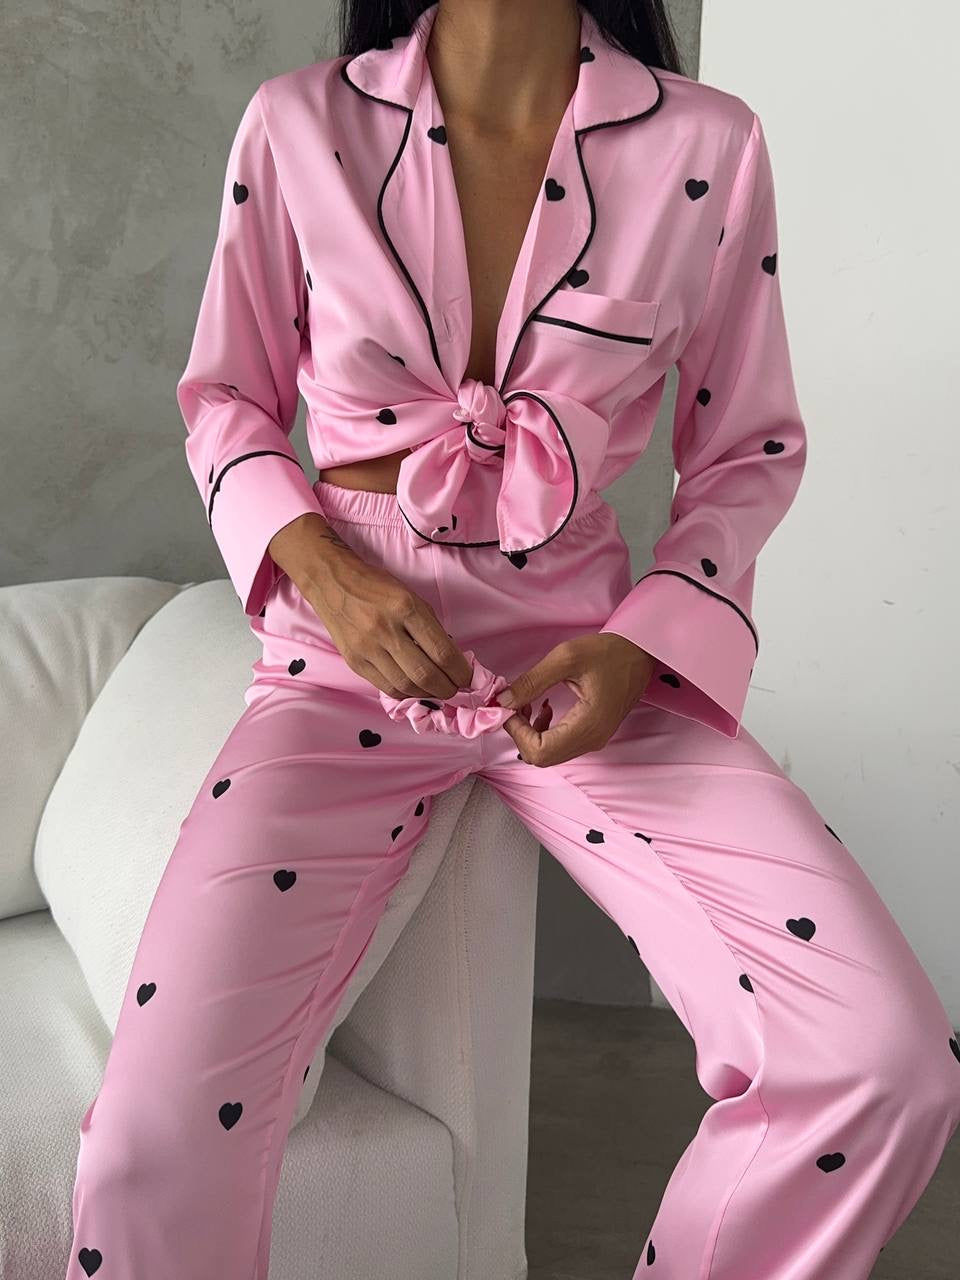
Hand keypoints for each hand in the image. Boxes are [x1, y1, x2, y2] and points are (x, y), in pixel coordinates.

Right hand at [268, 512, 473, 699]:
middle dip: (447, 688)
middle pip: (425, 674)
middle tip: (455, 689)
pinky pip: (385, 686)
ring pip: (405, 685)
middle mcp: (385, 629)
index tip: (467, 677)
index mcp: (406, 608)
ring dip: (427, 693)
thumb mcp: (410, 596)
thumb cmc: (376, 586)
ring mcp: (367, 648)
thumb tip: (449, 658)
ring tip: (436, 689)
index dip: (460, 671)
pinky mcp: (354, 661)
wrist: (332, 582)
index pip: (441, 651)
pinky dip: (405, 692)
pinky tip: (414, 688)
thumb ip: (429, 626)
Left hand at [496, 633, 655, 765]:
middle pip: (542, 757)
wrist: (639, 654)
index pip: (540, 751)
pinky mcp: (592, 735)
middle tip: (513, 705)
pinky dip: (542, 732)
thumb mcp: (566, 657)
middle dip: (520, 733)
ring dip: (529, 733)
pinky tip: (543, 709)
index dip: (517, 732)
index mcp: (589, 725)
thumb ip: (532, 681)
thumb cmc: (609, 652)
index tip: (509, 706)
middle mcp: (592, 740)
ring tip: (527, 703)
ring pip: (548, 754)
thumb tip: (503, 701)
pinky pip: (559, 746)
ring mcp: (594, 740)